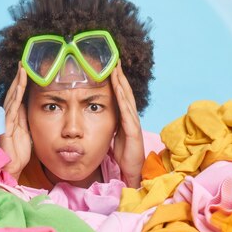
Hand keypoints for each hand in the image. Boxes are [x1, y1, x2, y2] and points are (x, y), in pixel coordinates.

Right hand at [0, 63, 29, 179]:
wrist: (12, 167)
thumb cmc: (19, 151)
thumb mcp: (26, 131)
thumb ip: (24, 117)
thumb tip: (26, 102)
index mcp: (14, 116)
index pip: (17, 95)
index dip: (21, 82)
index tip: (26, 69)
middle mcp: (8, 115)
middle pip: (13, 92)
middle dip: (18, 77)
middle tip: (23, 62)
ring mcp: (5, 120)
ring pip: (12, 97)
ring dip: (17, 83)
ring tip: (22, 69)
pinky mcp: (5, 126)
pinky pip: (11, 109)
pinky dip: (15, 97)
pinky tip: (19, 87)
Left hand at [111, 61, 144, 187]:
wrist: (133, 171)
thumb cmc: (124, 156)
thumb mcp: (113, 137)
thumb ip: (109, 126)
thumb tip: (97, 118)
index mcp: (125, 119)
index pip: (120, 96)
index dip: (116, 82)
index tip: (109, 67)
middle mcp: (131, 118)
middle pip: (125, 93)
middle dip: (119, 76)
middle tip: (114, 60)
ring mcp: (133, 123)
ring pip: (127, 99)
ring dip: (122, 83)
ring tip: (116, 69)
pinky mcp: (133, 132)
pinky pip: (127, 112)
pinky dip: (124, 99)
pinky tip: (119, 89)